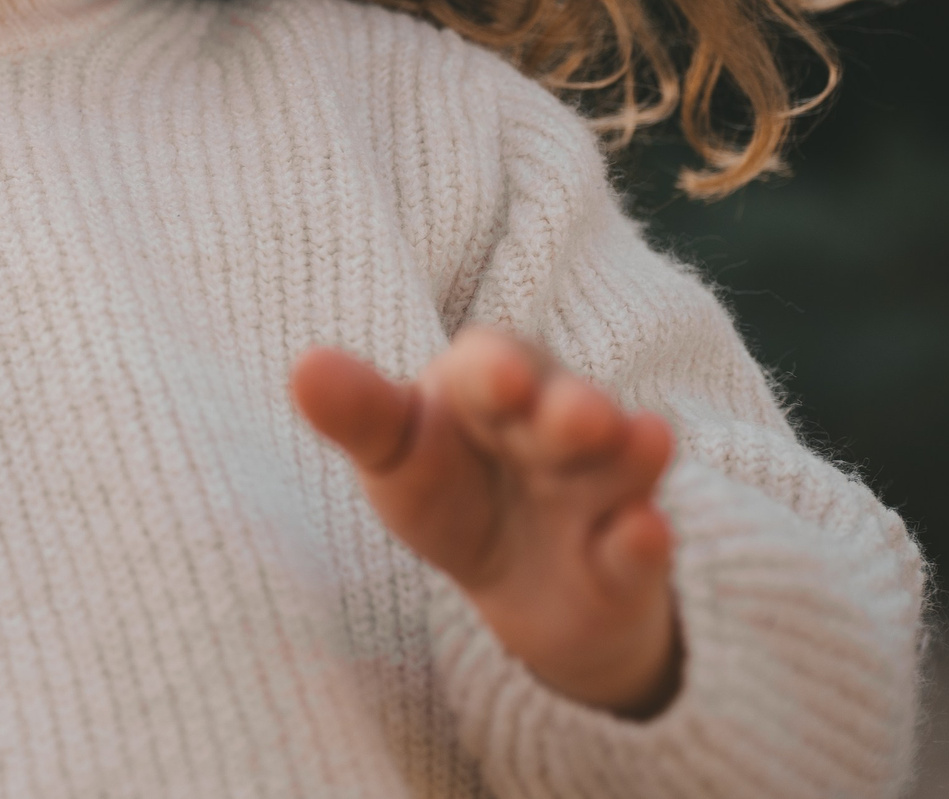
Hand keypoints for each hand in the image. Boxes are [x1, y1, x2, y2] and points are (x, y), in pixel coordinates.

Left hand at [291, 326, 681, 717]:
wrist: (521, 586)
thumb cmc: (448, 491)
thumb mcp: (395, 456)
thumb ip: (359, 415)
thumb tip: (304, 367)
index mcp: (491, 385)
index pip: (493, 363)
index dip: (495, 371)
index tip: (496, 377)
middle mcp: (559, 423)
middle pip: (568, 407)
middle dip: (570, 410)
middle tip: (578, 416)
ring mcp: (604, 488)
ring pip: (623, 463)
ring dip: (628, 454)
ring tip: (638, 440)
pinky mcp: (631, 557)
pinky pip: (642, 547)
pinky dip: (644, 543)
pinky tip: (641, 531)